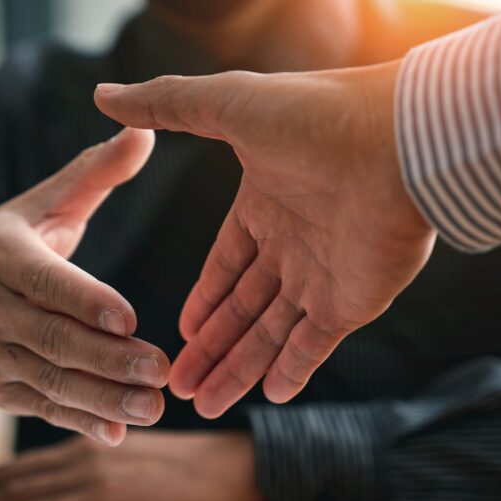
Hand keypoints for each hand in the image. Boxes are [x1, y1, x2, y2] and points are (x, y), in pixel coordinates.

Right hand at [0, 128, 168, 445]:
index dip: (84, 301)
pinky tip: (117, 433)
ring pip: (49, 380)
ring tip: (152, 408)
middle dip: (107, 359)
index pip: (44, 281)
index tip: (128, 318)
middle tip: (161, 370)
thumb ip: (92, 175)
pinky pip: (40, 408)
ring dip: (101, 399)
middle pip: (51, 338)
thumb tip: (145, 131)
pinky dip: (78, 423)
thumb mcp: (36, 206)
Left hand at [0, 431, 263, 500]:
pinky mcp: (101, 497)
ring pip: (12, 494)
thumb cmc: (195, 469)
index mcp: (86, 445)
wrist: (234, 466)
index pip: (20, 467)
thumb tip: (67, 491)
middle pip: (6, 479)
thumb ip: (99, 467)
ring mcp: (87, 475)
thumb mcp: (137, 460)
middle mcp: (78, 455)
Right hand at [95, 62, 435, 417]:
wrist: (396, 142)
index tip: (179, 333)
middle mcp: (293, 245)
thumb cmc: (314, 117)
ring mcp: (324, 276)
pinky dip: (293, 371)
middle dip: (209, 349)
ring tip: (202, 405)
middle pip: (242, 310)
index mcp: (264, 207)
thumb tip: (104, 96)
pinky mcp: (353, 301)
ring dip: (237, 370)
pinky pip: (316, 345)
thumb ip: (166, 105)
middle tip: (174, 386)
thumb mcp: (226, 106)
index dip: (202, 300)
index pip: (225, 266)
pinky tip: (266, 397)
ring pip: (271, 335)